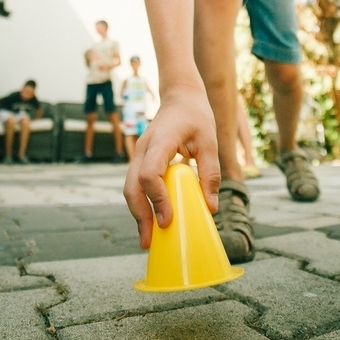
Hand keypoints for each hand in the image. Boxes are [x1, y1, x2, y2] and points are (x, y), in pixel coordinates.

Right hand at [123, 86, 219, 248]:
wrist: (180, 96)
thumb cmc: (196, 116)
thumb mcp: (210, 142)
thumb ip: (210, 173)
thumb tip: (211, 207)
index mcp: (161, 141)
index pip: (149, 174)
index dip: (157, 199)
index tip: (168, 220)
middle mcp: (143, 148)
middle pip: (131, 186)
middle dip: (139, 216)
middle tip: (149, 242)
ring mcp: (138, 154)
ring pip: (129, 188)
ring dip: (137, 213)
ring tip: (148, 239)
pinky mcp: (141, 160)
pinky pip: (135, 185)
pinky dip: (140, 204)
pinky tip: (151, 220)